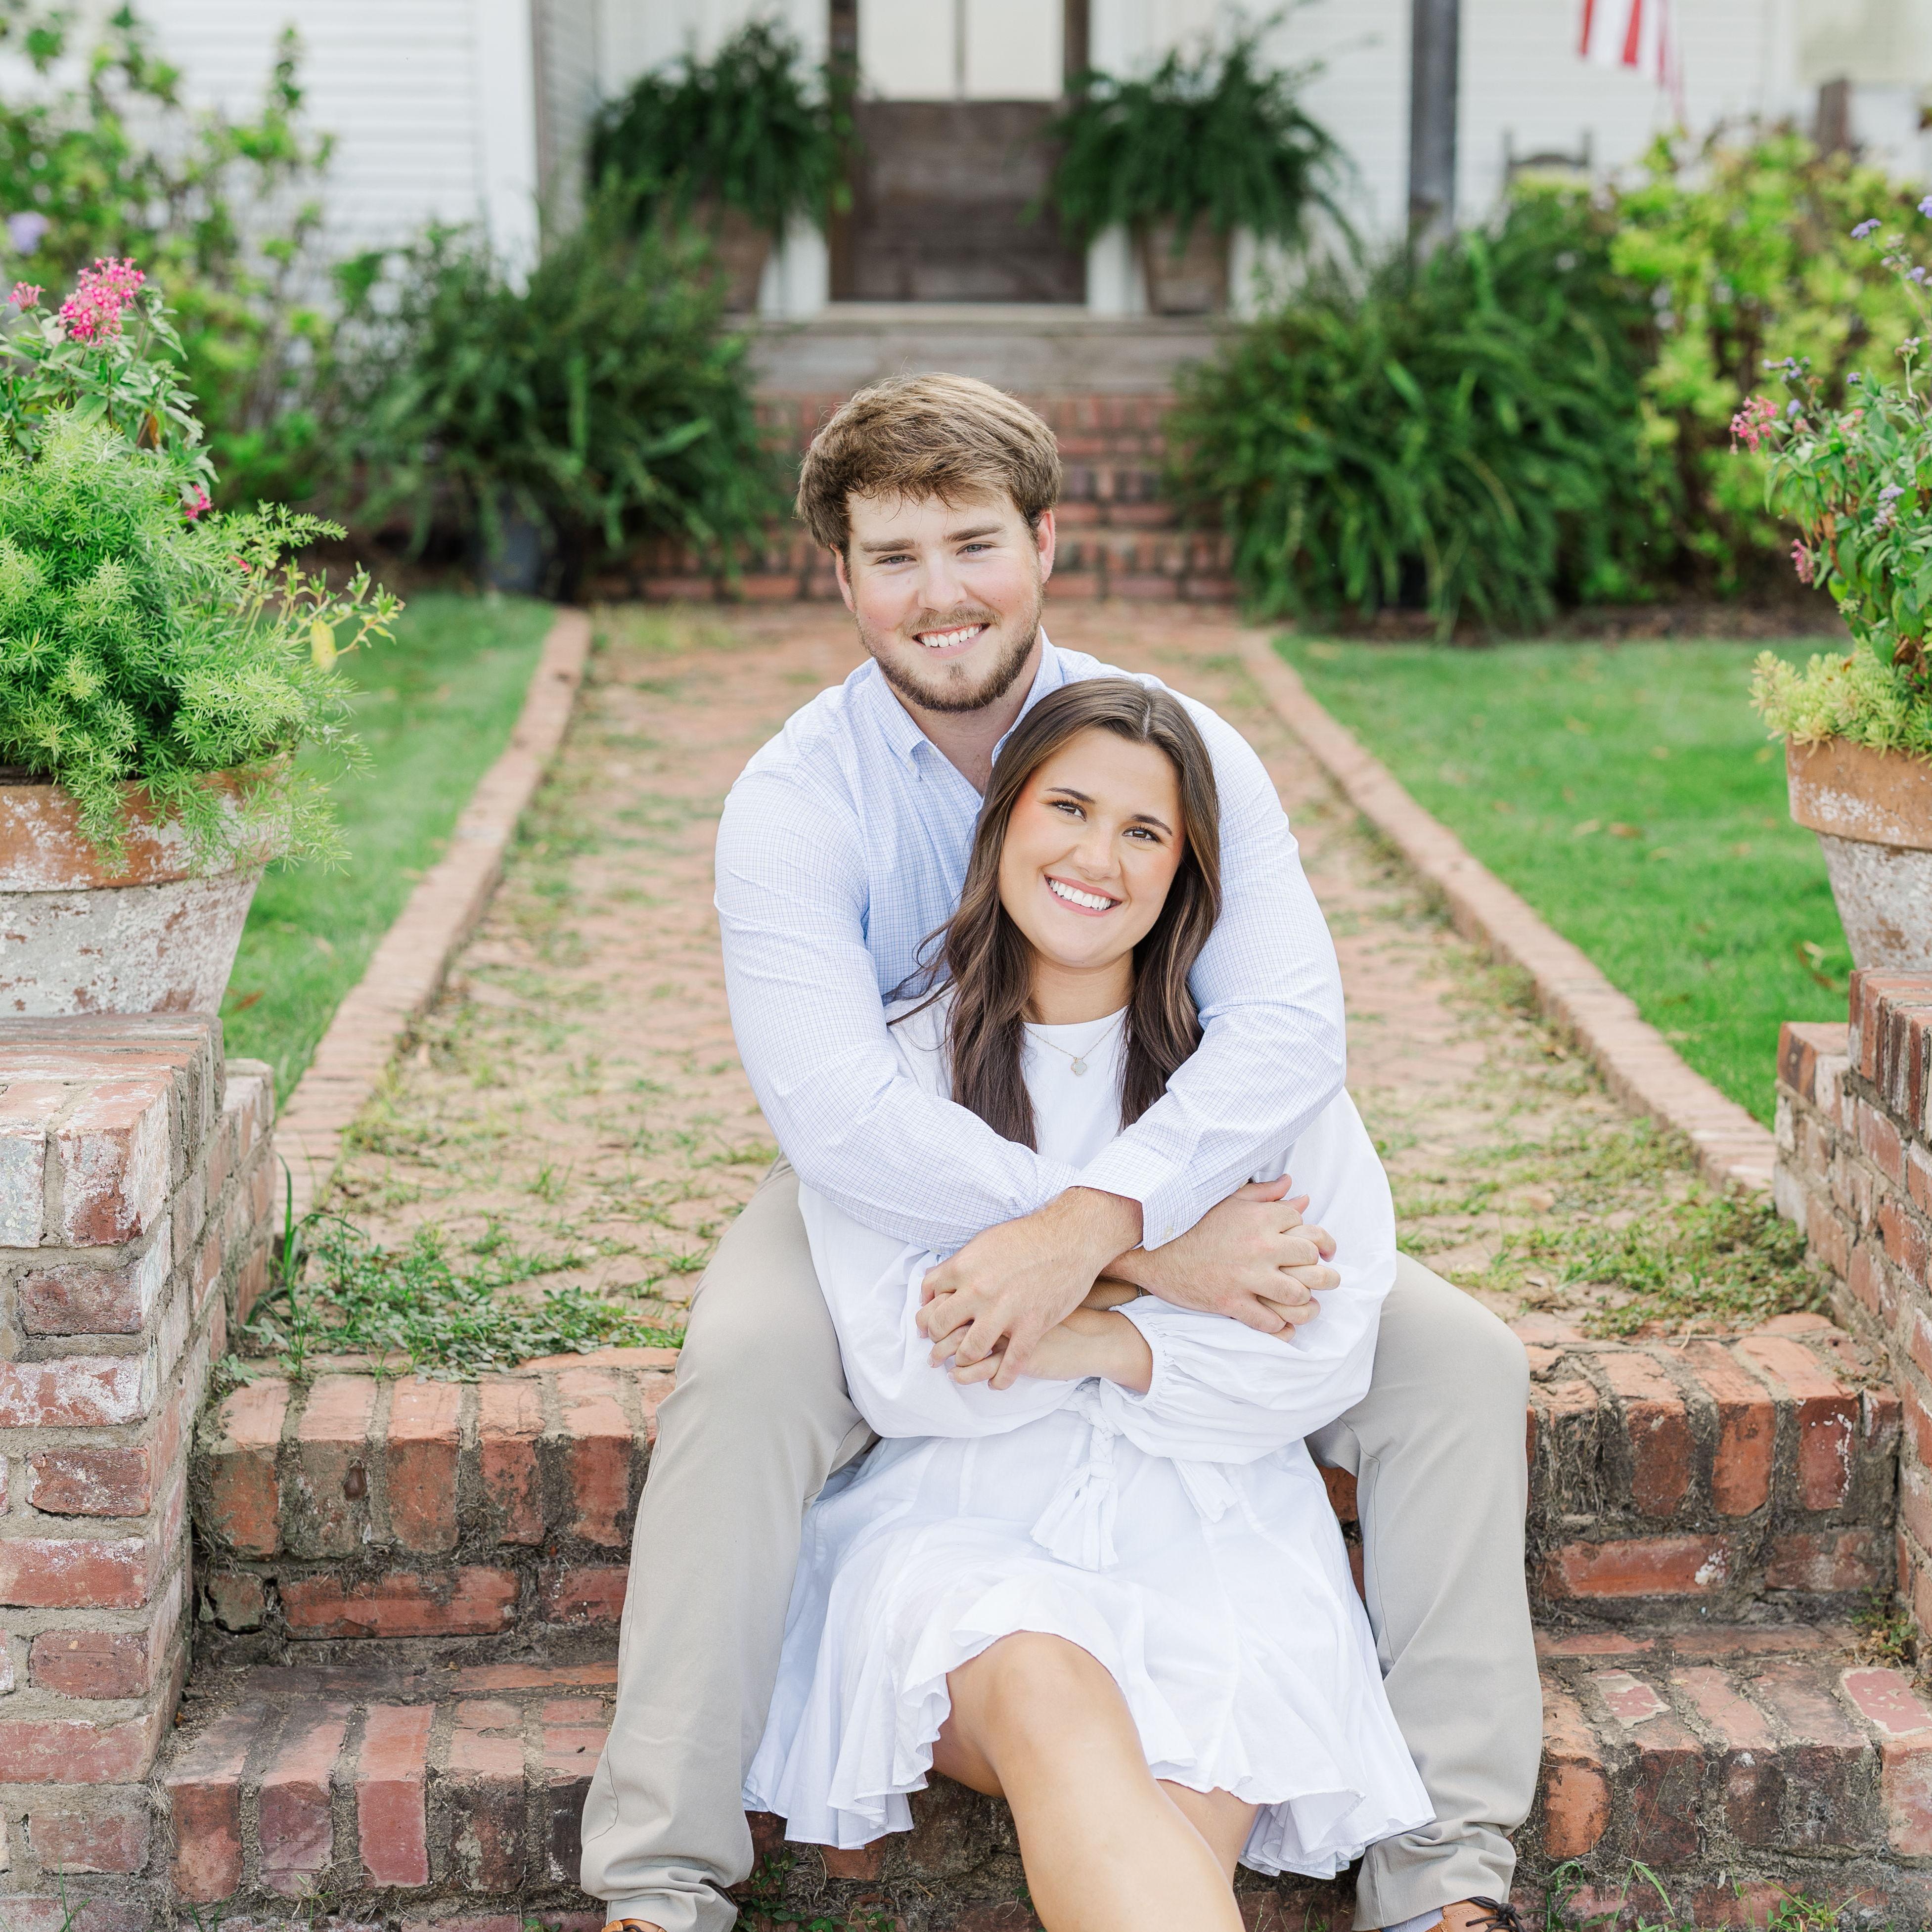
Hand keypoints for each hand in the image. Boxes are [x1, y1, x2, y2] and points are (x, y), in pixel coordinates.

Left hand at [918, 1186, 1141, 1388]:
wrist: (1071, 1239)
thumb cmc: (1029, 1237)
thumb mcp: (986, 1241)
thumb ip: (962, 1263)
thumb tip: (942, 1280)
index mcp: (965, 1266)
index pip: (930, 1293)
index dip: (926, 1309)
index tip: (928, 1320)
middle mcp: (979, 1290)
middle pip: (941, 1324)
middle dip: (936, 1338)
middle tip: (939, 1345)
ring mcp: (1005, 1311)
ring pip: (970, 1350)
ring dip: (963, 1359)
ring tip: (964, 1361)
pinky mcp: (1031, 1327)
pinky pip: (1010, 1364)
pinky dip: (1000, 1379)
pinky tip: (995, 1384)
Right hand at [1110, 1175, 1338, 1333]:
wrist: (1151, 1249)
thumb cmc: (1190, 1223)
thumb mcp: (1228, 1201)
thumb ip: (1265, 1196)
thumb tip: (1299, 1193)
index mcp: (1260, 1218)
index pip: (1306, 1228)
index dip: (1314, 1239)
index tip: (1318, 1250)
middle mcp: (1259, 1246)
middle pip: (1310, 1260)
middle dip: (1323, 1271)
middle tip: (1328, 1279)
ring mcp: (1246, 1277)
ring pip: (1297, 1295)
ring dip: (1307, 1303)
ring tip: (1308, 1304)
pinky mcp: (1231, 1302)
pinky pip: (1269, 1321)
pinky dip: (1280, 1327)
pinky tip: (1282, 1324)